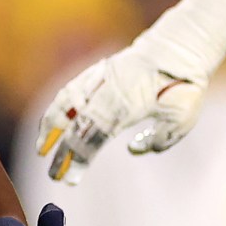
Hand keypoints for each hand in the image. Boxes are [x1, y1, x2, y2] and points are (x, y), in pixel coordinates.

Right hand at [36, 47, 208, 183]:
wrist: (179, 45)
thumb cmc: (185, 84)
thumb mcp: (183, 117)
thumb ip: (159, 138)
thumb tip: (134, 149)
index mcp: (127, 106)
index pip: (95, 138)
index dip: (79, 160)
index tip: (69, 180)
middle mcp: (108, 91)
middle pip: (77, 126)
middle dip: (62, 152)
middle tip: (53, 175)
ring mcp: (101, 78)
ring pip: (66, 103)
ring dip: (50, 127)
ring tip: (40, 148)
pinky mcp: (99, 70)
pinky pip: (70, 88)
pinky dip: (57, 106)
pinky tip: (53, 119)